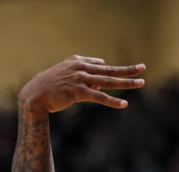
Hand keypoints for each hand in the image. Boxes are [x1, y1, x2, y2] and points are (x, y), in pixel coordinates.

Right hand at [18, 55, 144, 116]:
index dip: (107, 74)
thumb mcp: (68, 75)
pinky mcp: (78, 92)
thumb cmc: (51, 86)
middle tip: (143, 68)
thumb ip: (85, 76)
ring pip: (108, 81)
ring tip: (141, 83)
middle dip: (128, 70)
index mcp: (78, 61)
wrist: (34, 95)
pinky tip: (124, 104)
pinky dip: (112, 101)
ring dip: (126, 83)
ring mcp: (80, 79)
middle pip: (110, 69)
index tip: (103, 84)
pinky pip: (99, 97)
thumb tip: (101, 84)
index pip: (101, 65)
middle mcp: (81, 68)